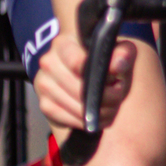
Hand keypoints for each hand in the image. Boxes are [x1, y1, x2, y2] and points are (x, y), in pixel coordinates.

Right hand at [35, 24, 133, 139]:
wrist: (82, 73)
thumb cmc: (100, 60)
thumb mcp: (116, 51)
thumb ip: (122, 53)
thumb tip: (117, 65)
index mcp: (64, 43)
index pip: (77, 63)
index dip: (99, 76)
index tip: (115, 81)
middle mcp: (48, 61)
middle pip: (80, 89)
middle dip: (104, 98)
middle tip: (117, 98)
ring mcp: (44, 83)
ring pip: (75, 107)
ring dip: (98, 113)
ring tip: (110, 107)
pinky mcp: (44, 104)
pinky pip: (68, 119)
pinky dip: (85, 122)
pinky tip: (96, 116)